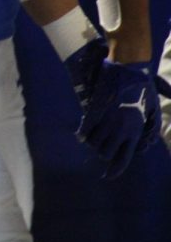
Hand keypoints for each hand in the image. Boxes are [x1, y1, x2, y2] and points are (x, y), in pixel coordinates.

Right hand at [65, 39, 162, 177]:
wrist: (120, 65)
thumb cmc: (137, 80)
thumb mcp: (153, 97)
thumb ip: (157, 111)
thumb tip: (165, 110)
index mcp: (135, 130)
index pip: (124, 158)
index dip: (115, 169)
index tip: (108, 175)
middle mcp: (121, 130)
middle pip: (106, 154)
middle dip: (102, 151)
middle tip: (101, 146)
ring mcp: (107, 122)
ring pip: (94, 144)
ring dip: (92, 141)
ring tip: (91, 136)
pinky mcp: (94, 113)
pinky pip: (84, 130)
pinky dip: (82, 133)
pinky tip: (80, 133)